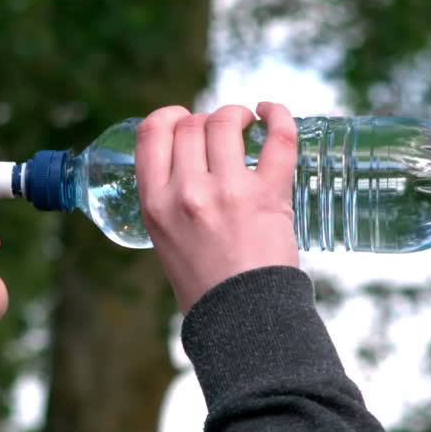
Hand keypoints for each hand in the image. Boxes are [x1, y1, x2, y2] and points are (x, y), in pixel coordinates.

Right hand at [135, 102, 299, 312]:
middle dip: (207, 120)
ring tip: (248, 123)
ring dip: (237, 115)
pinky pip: (278, 137)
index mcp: (155, 203)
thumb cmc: (206, 285)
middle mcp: (186, 192)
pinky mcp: (268, 195)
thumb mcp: (166, 240)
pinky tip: (272, 112)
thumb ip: (170, 200)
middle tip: (223, 133)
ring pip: (226, 122)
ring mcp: (227, 192)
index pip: (151, 132)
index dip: (169, 116)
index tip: (183, 119)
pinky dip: (279, 115)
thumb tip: (189, 160)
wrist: (242, 319)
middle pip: (191, 124)